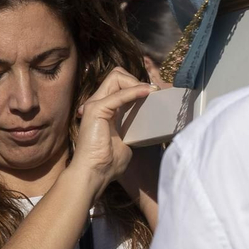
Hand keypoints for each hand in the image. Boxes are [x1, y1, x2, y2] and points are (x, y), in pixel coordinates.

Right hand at [71, 67, 156, 200]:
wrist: (94, 174)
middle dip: (136, 80)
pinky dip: (134, 92)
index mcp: (104, 109)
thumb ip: (133, 129)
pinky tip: (148, 93)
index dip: (136, 85)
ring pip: (116, 77)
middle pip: (117, 74)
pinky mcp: (96, 110)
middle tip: (152, 94)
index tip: (154, 95)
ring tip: (150, 93)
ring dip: (136, 83)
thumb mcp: (127, 141)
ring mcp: (95, 104)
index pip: (119, 83)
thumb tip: (150, 126)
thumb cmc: (108, 163)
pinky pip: (118, 95)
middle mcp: (97, 103)